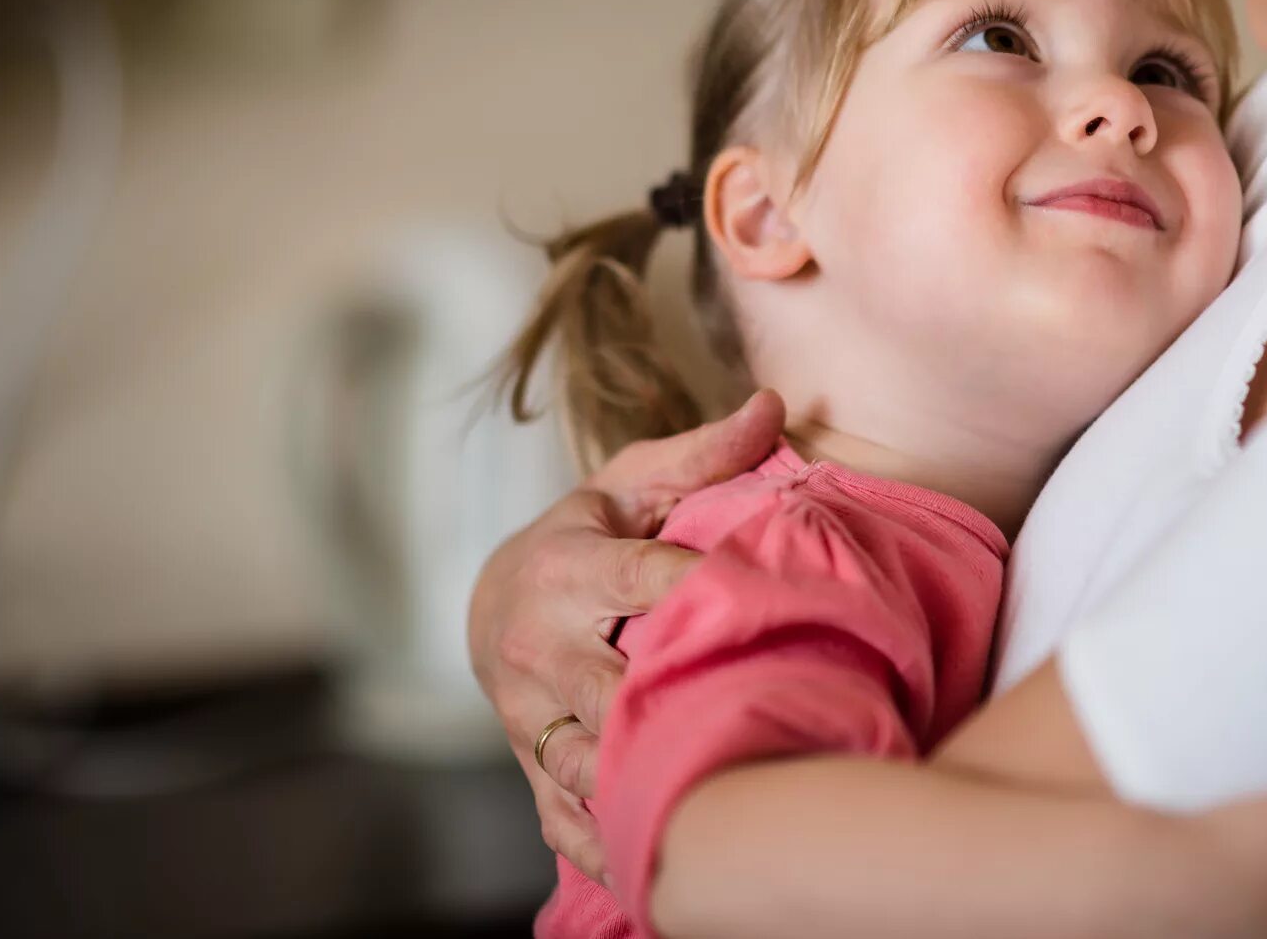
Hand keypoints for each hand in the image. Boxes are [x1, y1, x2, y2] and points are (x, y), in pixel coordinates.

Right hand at [468, 390, 784, 875]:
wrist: (491, 605)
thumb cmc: (584, 536)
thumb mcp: (631, 482)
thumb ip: (703, 454)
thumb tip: (774, 405)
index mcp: (566, 571)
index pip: (643, 581)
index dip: (706, 589)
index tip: (771, 597)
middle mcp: (540, 650)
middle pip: (612, 688)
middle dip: (675, 704)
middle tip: (763, 715)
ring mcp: (533, 720)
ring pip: (588, 764)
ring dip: (645, 783)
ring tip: (727, 796)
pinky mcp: (533, 775)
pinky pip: (569, 825)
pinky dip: (614, 846)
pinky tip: (673, 861)